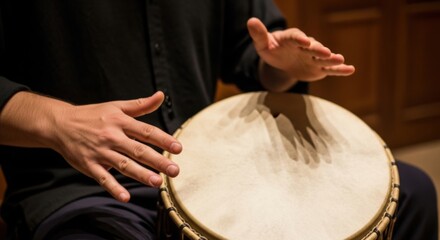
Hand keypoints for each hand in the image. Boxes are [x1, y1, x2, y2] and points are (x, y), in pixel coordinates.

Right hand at [51, 91, 181, 201]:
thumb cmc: (92, 115)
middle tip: (174, 170)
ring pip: (124, 165)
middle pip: (138, 150)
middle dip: (157, 161)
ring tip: (157, 182)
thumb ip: (140, 105)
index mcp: (120, 122)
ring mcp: (100, 152)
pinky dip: (114, 188)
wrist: (60, 124)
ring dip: (141, 174)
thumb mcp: (116, 106)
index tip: (178, 148)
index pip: (146, 132)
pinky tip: (126, 196)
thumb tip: (161, 96)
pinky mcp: (89, 165)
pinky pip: (103, 178)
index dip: (163, 139)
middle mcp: (112, 137)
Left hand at [247, 18, 354, 90]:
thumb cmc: (272, 49)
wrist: (282, 61)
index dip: (299, 38)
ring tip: (340, 60)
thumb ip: (259, 34)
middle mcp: (305, 46)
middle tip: (325, 52)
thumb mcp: (263, 43)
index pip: (295, 37)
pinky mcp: (318, 68)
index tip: (303, 41)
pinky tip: (351, 70)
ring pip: (323, 58)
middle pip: (312, 47)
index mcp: (291, 38)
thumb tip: (251, 21)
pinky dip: (340, 70)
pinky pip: (329, 69)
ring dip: (331, 59)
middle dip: (318, 50)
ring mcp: (313, 57)